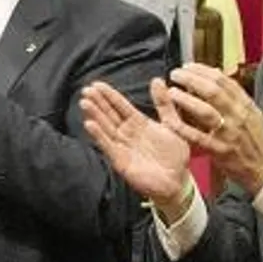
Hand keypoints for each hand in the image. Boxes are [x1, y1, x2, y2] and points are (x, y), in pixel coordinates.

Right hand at [80, 79, 195, 219]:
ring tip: (85, 103)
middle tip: (86, 90)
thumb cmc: (175, 155)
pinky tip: (90, 124)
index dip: (110, 95)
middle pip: (110, 114)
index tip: (97, 84)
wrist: (177, 181)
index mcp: (139, 123)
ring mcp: (122, 146)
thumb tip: (157, 80)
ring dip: (94, 115)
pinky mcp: (120, 160)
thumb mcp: (173, 125)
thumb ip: (164, 104)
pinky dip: (98, 135)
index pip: (121, 106)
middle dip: (98, 102)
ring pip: (105, 127)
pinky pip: (107, 145)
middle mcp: (127, 133)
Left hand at [160, 63, 262, 193]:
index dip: (202, 70)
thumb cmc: (253, 138)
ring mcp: (229, 133)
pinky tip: (170, 120)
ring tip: (171, 92)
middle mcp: (238, 116)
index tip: (187, 66)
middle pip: (213, 91)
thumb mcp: (250, 112)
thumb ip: (233, 94)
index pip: (223, 80)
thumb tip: (215, 72)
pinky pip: (198, 137)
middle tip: (175, 74)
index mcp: (245, 105)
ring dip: (186, 99)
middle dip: (191, 79)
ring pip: (206, 111)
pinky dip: (183, 128)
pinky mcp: (220, 150)